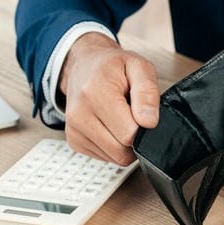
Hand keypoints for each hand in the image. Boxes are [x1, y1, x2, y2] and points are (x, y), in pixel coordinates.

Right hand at [59, 32, 159, 163]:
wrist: (84, 66)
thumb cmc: (113, 67)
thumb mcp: (139, 67)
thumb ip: (147, 92)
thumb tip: (149, 122)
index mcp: (95, 92)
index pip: (129, 133)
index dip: (143, 126)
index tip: (140, 111)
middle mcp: (79, 113)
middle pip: (121, 150)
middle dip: (135, 138)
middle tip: (133, 115)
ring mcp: (74, 130)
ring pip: (114, 157)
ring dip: (124, 143)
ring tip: (121, 119)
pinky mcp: (74, 141)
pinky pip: (105, 157)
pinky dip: (113, 146)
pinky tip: (110, 126)